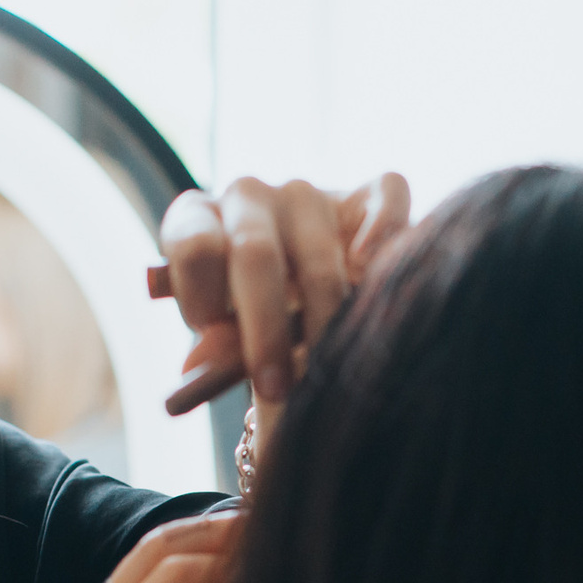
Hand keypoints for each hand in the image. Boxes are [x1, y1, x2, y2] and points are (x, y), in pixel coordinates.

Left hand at [151, 173, 411, 414]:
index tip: (213, 357)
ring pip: (319, 250)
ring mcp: (307, 194)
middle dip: (266, 329)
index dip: (205, 302)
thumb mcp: (225, 332)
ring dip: (325, 316)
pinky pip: (387, 195)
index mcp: (197, 220)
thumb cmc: (248, 317)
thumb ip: (216, 346)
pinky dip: (386, 228)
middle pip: (256, 254)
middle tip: (275, 389)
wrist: (298, 295)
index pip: (196, 247)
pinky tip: (376, 269)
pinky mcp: (365, 196)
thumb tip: (198, 368)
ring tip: (330, 368)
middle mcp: (249, 196)